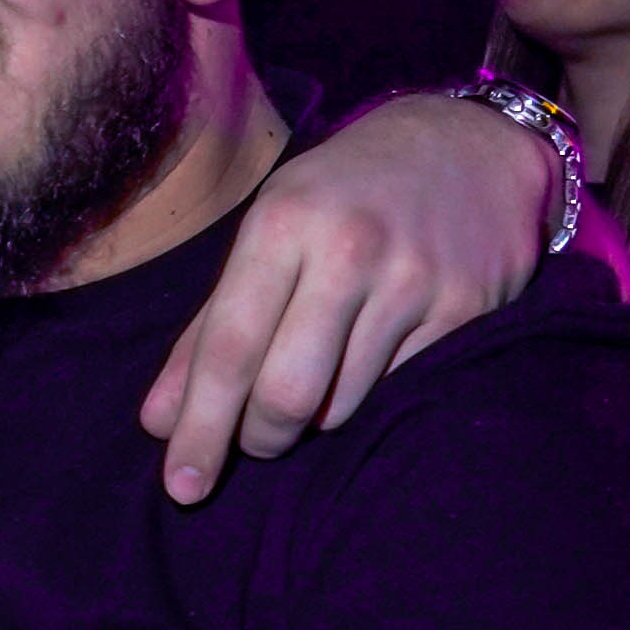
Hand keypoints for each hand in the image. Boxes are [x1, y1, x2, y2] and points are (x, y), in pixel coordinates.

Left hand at [141, 95, 536, 503]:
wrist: (470, 143)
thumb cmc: (343, 193)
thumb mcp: (268, 232)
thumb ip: (209, 329)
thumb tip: (159, 422)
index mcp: (282, 225)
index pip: (229, 349)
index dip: (201, 428)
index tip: (182, 486)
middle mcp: (348, 251)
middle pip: (286, 394)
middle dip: (257, 438)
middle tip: (252, 442)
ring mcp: (413, 280)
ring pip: (342, 403)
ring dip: (313, 420)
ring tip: (312, 383)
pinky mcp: (466, 307)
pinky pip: (398, 387)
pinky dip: (367, 395)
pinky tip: (368, 358)